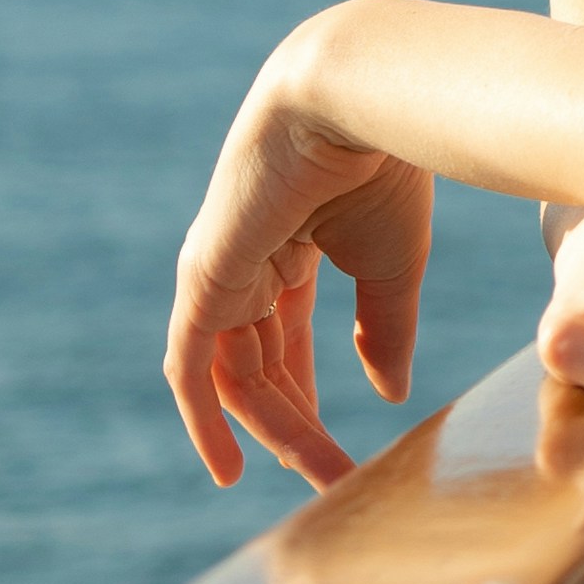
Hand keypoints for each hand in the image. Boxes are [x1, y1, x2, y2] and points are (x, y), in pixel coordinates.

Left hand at [166, 51, 436, 492]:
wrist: (356, 103)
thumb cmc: (382, 167)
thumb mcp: (392, 267)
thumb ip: (385, 330)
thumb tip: (388, 394)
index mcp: (290, 246)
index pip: (287, 340)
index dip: (309, 400)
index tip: (346, 455)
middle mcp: (247, 262)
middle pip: (261, 366)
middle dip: (297, 425)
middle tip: (338, 480)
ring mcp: (220, 271)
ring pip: (236, 375)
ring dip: (277, 431)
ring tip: (323, 478)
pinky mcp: (203, 279)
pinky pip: (191, 366)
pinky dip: (204, 419)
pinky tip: (228, 469)